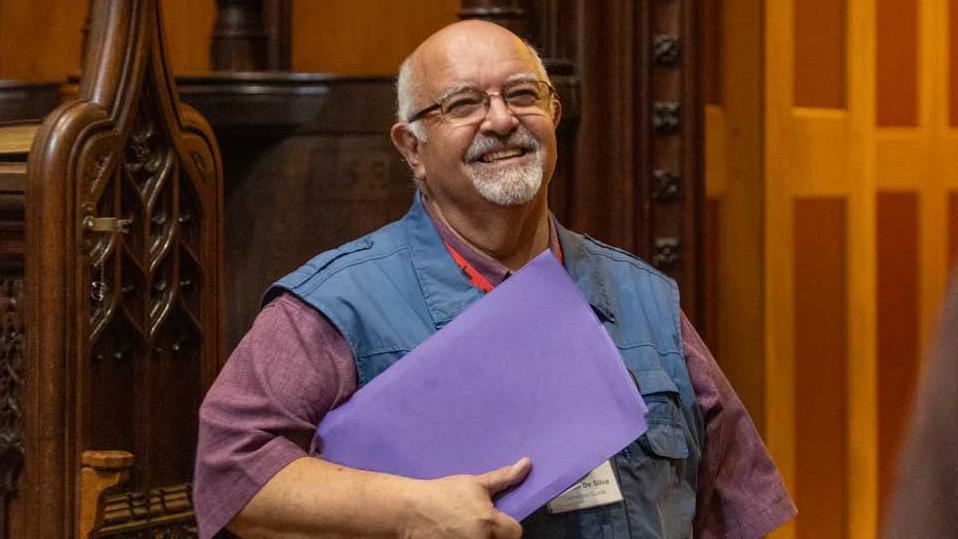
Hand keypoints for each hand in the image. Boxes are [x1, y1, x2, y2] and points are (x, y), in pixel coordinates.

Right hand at [400, 457, 531, 537]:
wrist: (408, 511)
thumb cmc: (441, 495)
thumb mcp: (474, 483)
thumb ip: (503, 478)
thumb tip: (526, 464)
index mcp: (488, 523)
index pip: (515, 532)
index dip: (507, 525)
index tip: (496, 519)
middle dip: (494, 535)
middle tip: (478, 524)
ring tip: (465, 529)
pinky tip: (455, 535)